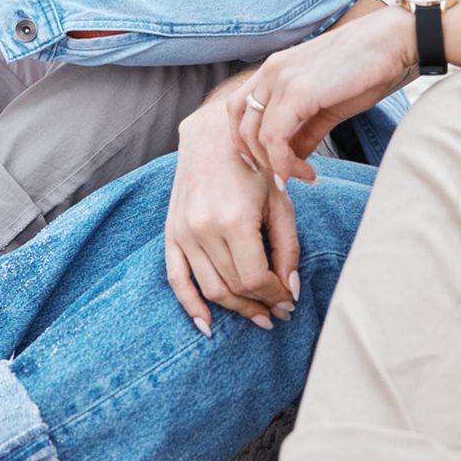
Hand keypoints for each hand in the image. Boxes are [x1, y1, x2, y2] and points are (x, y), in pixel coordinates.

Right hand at [164, 99, 299, 333]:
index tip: (289, 302)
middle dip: (259, 304)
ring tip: (256, 316)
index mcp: (234, 219)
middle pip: (233, 287)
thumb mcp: (279, 202)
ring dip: (235, 309)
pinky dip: (190, 306)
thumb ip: (287, 248)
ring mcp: (183, 233)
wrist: (212, 136)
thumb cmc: (254, 165)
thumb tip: (290, 291)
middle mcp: (203, 229)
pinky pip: (177, 279)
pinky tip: (208, 325)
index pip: (255, 278)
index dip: (274, 295)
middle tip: (278, 313)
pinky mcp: (171, 233)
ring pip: (209, 288)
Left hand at [237, 6, 416, 184]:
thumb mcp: (329, 105)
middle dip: (260, 159)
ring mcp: (281, 78)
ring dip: (276, 166)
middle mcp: (270, 70)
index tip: (274, 166)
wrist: (396, 42)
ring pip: (255, 135)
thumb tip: (293, 158)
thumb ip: (305, 130)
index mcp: (274, 69)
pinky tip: (306, 172)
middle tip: (288, 178)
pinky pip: (275, 137)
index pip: (239, 111)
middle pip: (240, 125)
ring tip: (304, 176)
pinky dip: (284, 162)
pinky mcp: (298, 91)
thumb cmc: (368, 69)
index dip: (248, 143)